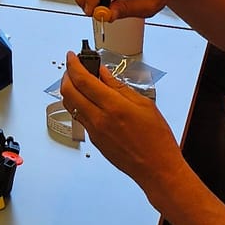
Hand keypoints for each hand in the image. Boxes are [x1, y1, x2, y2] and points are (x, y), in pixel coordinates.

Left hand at [62, 54, 183, 184]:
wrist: (157, 169)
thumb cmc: (157, 139)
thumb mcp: (144, 105)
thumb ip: (120, 87)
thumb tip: (104, 73)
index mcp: (113, 106)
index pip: (83, 80)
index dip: (73, 64)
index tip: (71, 56)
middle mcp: (99, 118)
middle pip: (68, 92)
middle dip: (67, 75)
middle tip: (74, 67)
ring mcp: (94, 131)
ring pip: (70, 105)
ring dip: (70, 90)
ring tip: (80, 82)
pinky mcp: (94, 140)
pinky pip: (79, 117)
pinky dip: (79, 104)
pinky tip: (89, 100)